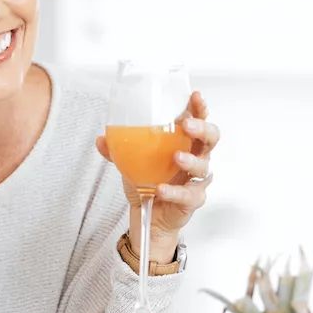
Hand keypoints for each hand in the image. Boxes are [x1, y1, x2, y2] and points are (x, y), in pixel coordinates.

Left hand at [96, 91, 220, 262]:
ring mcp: (197, 179)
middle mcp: (196, 157)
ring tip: (175, 157)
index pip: (198, 120)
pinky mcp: (194, 199)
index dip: (199, 107)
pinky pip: (188, 194)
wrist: (149, 216)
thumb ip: (118, 150)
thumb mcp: (130, 162)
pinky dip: (174, 192)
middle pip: (211, 138)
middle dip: (202, 128)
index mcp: (184, 142)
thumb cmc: (147, 183)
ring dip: (190, 160)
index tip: (195, 96)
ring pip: (204, 166)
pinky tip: (162, 189)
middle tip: (187, 125)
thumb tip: (101, 139)